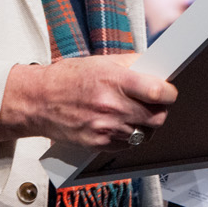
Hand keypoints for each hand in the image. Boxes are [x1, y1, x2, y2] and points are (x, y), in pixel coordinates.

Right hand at [0, 55, 176, 151]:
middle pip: (157, 117)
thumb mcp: (101, 61)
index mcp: (115, 81)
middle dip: (160, 110)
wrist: (38, 101)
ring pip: (145, 134)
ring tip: (135, 113)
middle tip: (154, 103)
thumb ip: (132, 64)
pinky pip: (128, 145)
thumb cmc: (68, 78)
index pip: (157, 92)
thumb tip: (156, 66)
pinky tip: (121, 124)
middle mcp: (112, 106)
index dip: (169, 92)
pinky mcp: (98, 144)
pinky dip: (130, 136)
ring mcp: (105, 128)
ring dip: (146, 125)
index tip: (168, 91)